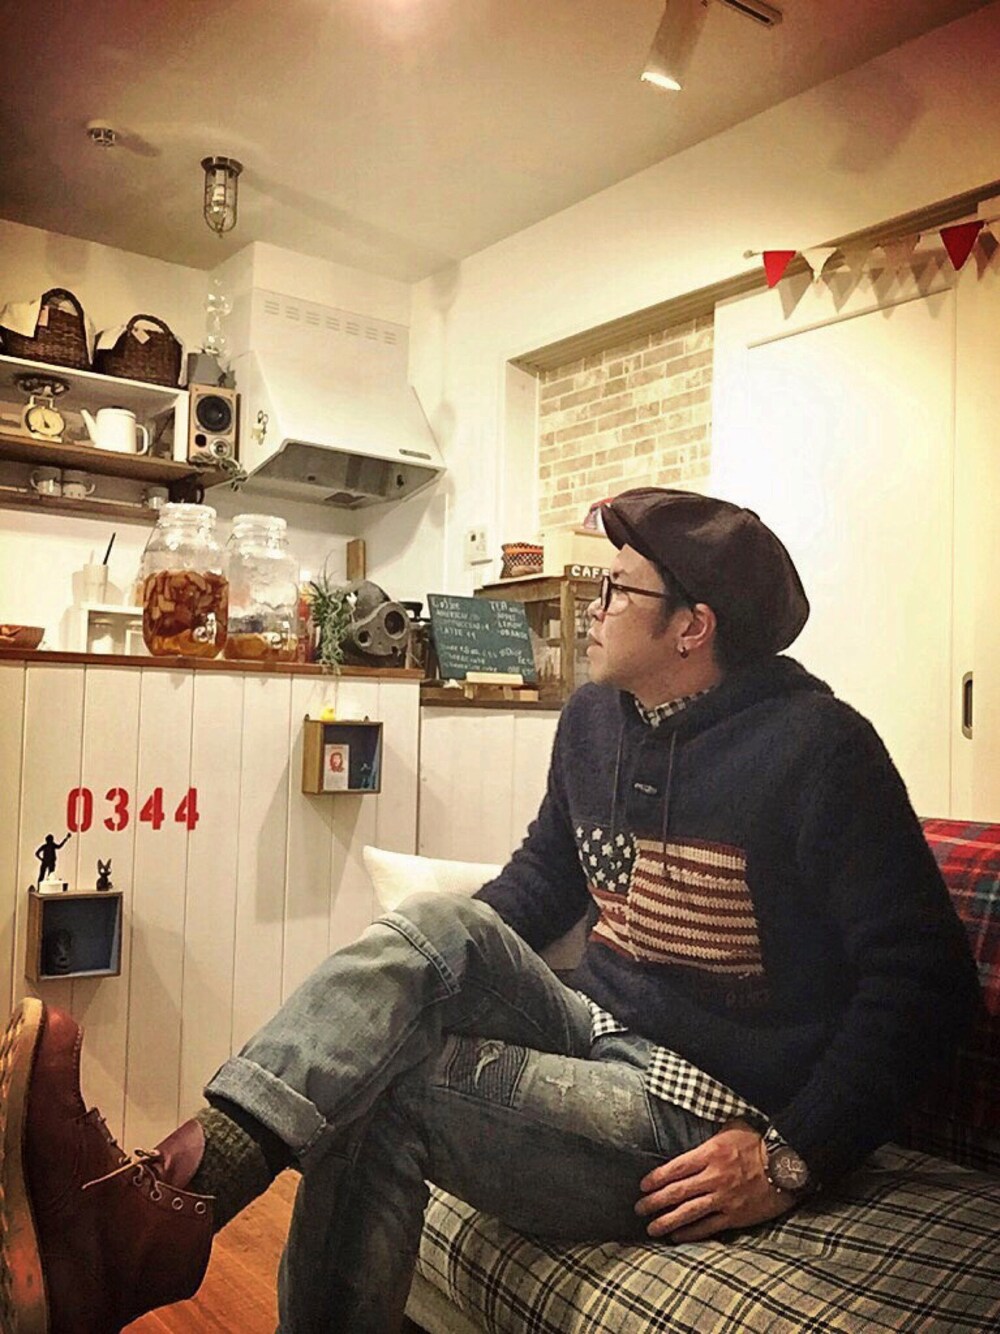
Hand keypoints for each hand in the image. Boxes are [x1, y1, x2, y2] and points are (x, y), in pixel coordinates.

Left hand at [635, 1119, 794, 1241]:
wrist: (788, 1165)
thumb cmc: (760, 1142)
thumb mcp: (733, 1128)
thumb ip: (712, 1134)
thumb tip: (697, 1128)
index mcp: (710, 1153)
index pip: (675, 1168)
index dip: (656, 1178)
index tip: (643, 1186)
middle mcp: (713, 1177)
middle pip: (677, 1191)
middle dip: (654, 1201)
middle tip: (639, 1209)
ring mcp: (724, 1198)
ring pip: (688, 1212)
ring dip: (667, 1221)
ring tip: (651, 1228)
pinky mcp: (735, 1216)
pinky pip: (708, 1226)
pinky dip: (691, 1232)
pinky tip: (677, 1236)